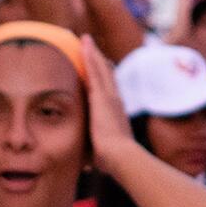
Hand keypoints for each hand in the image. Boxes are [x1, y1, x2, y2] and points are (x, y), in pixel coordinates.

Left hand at [79, 36, 137, 175]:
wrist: (122, 158)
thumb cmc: (114, 161)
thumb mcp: (103, 155)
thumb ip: (96, 155)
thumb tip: (89, 168)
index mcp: (115, 113)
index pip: (107, 91)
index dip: (102, 78)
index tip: (97, 68)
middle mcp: (115, 101)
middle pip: (106, 74)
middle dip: (97, 59)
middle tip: (89, 44)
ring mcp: (109, 97)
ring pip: (101, 68)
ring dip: (92, 52)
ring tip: (84, 38)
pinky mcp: (102, 96)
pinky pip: (95, 69)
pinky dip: (90, 55)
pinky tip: (83, 43)